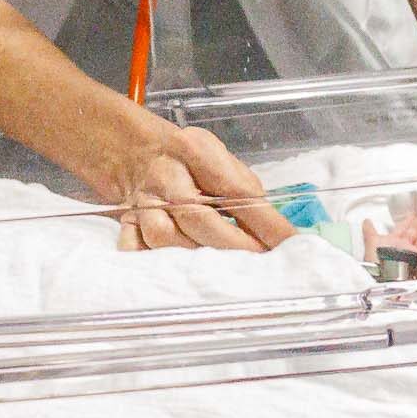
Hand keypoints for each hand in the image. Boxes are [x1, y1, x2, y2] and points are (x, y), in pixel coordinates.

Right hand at [110, 122, 295, 252]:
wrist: (125, 147)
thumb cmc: (180, 154)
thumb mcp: (214, 152)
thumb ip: (241, 183)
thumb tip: (275, 227)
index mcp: (194, 153)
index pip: (236, 189)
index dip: (265, 221)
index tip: (291, 243)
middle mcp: (166, 177)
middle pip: (200, 219)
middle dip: (235, 246)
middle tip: (261, 262)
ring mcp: (142, 202)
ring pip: (166, 239)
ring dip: (196, 256)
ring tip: (222, 267)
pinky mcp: (127, 222)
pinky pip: (135, 248)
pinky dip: (152, 261)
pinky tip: (173, 270)